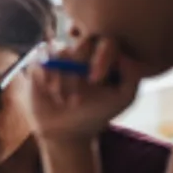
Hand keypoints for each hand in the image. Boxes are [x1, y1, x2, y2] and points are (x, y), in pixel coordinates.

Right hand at [21, 37, 143, 144]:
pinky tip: (50, 89)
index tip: (96, 80)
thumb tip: (124, 55)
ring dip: (63, 76)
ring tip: (63, 98)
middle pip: (83, 41)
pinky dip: (45, 73)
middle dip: (80, 65)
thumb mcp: (123, 98)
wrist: (67, 132)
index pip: (107, 41)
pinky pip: (41, 58)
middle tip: (79, 89)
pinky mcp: (40, 66)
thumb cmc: (97, 113)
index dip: (102, 56)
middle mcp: (82, 53)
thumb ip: (133, 75)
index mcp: (104, 56)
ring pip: (61, 51)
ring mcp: (60, 58)